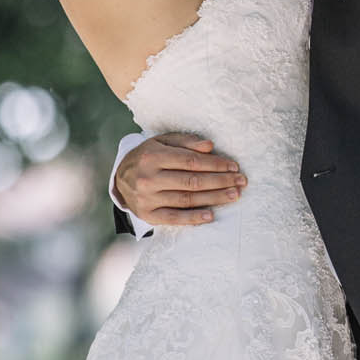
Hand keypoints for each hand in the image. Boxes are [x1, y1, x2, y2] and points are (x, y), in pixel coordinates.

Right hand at [113, 132, 245, 226]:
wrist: (118, 178)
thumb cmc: (148, 157)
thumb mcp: (162, 142)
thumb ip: (186, 142)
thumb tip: (210, 146)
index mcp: (153, 156)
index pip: (191, 161)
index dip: (215, 164)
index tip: (234, 167)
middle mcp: (149, 178)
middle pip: (192, 181)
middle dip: (220, 181)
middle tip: (241, 182)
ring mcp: (147, 198)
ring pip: (186, 199)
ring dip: (213, 198)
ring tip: (234, 195)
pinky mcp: (147, 214)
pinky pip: (173, 218)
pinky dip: (193, 218)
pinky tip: (210, 216)